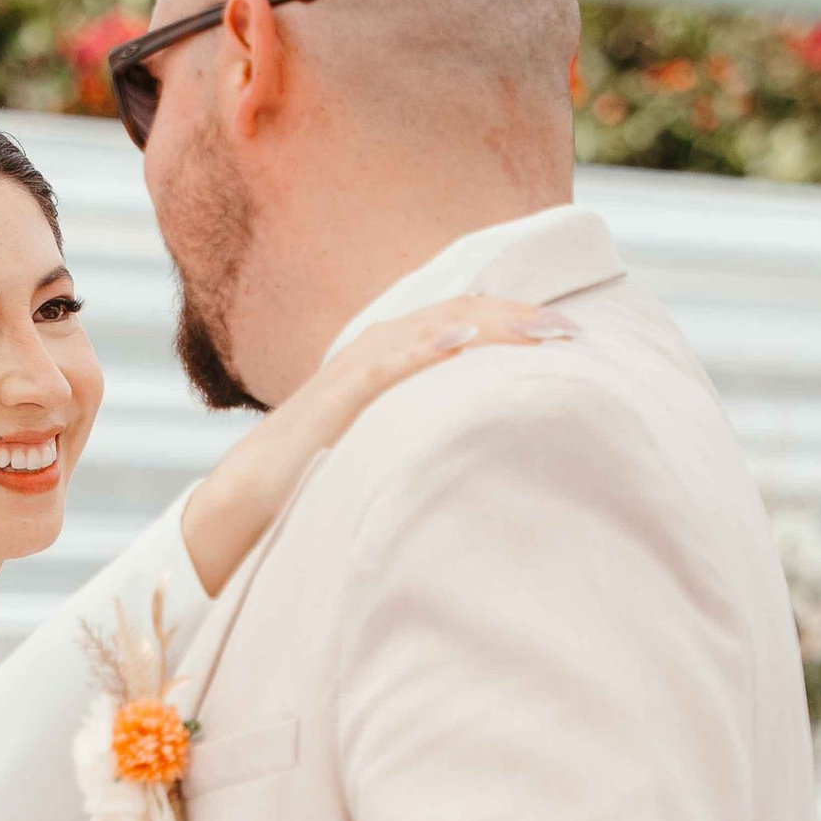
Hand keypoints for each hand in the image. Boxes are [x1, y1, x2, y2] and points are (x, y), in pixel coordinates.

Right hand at [179, 300, 569, 597]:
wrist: (246, 504)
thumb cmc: (319, 479)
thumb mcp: (387, 445)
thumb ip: (427, 429)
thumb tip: (485, 443)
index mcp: (391, 359)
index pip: (463, 323)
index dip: (515, 322)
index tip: (571, 337)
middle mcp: (376, 351)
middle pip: (458, 315)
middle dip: (516, 318)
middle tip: (574, 333)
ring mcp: (354, 370)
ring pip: (430, 328)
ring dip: (487, 324)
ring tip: (537, 329)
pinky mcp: (336, 398)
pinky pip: (386, 364)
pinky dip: (426, 348)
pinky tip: (462, 341)